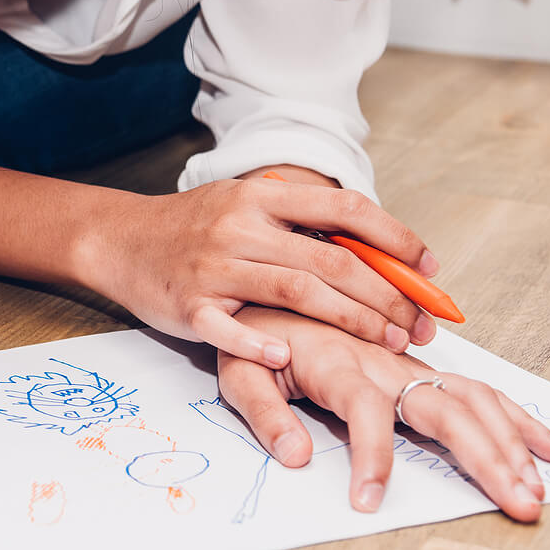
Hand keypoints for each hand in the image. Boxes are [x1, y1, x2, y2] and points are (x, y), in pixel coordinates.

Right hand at [93, 172, 437, 368]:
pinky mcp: (189, 303)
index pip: (344, 209)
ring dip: (353, 320)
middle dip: (388, 296)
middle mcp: (240, 226)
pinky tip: (286, 353)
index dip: (395, 238)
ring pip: (297, 291)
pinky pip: (227, 326)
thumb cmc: (192, 226)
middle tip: (422, 324)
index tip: (430, 268)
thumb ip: (299, 220)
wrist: (119, 239)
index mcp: (260, 196)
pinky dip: (257, 339)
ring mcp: (213, 265)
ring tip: (392, 342)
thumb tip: (377, 247)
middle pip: (331, 259)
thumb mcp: (244, 205)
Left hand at [218, 307, 549, 520]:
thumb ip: (263, 412)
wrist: (267, 280)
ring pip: (468, 398)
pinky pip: (472, 388)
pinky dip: (512, 416)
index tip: (368, 498)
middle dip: (484, 456)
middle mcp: (379, 360)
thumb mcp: (238, 369)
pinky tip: (543, 443)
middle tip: (516, 501)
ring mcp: (403, 363)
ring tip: (535, 482)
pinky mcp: (415, 366)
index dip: (371, 454)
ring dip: (508, 440)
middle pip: (441, 407)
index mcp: (335, 362)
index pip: (364, 409)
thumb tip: (294, 455)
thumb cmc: (252, 329)